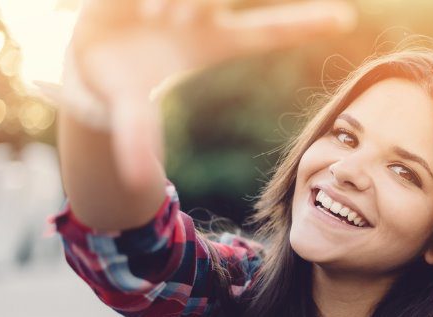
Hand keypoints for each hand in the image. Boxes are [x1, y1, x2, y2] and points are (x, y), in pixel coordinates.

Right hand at [68, 0, 355, 190]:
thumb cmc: (122, 87)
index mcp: (212, 41)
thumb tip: (139, 181)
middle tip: (174, 20)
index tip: (346, 21)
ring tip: (149, 15)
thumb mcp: (131, 112)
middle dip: (200, 1)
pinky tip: (139, 7)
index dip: (304, 24)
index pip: (267, 31)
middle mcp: (201, 13)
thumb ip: (135, 138)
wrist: (86, 59)